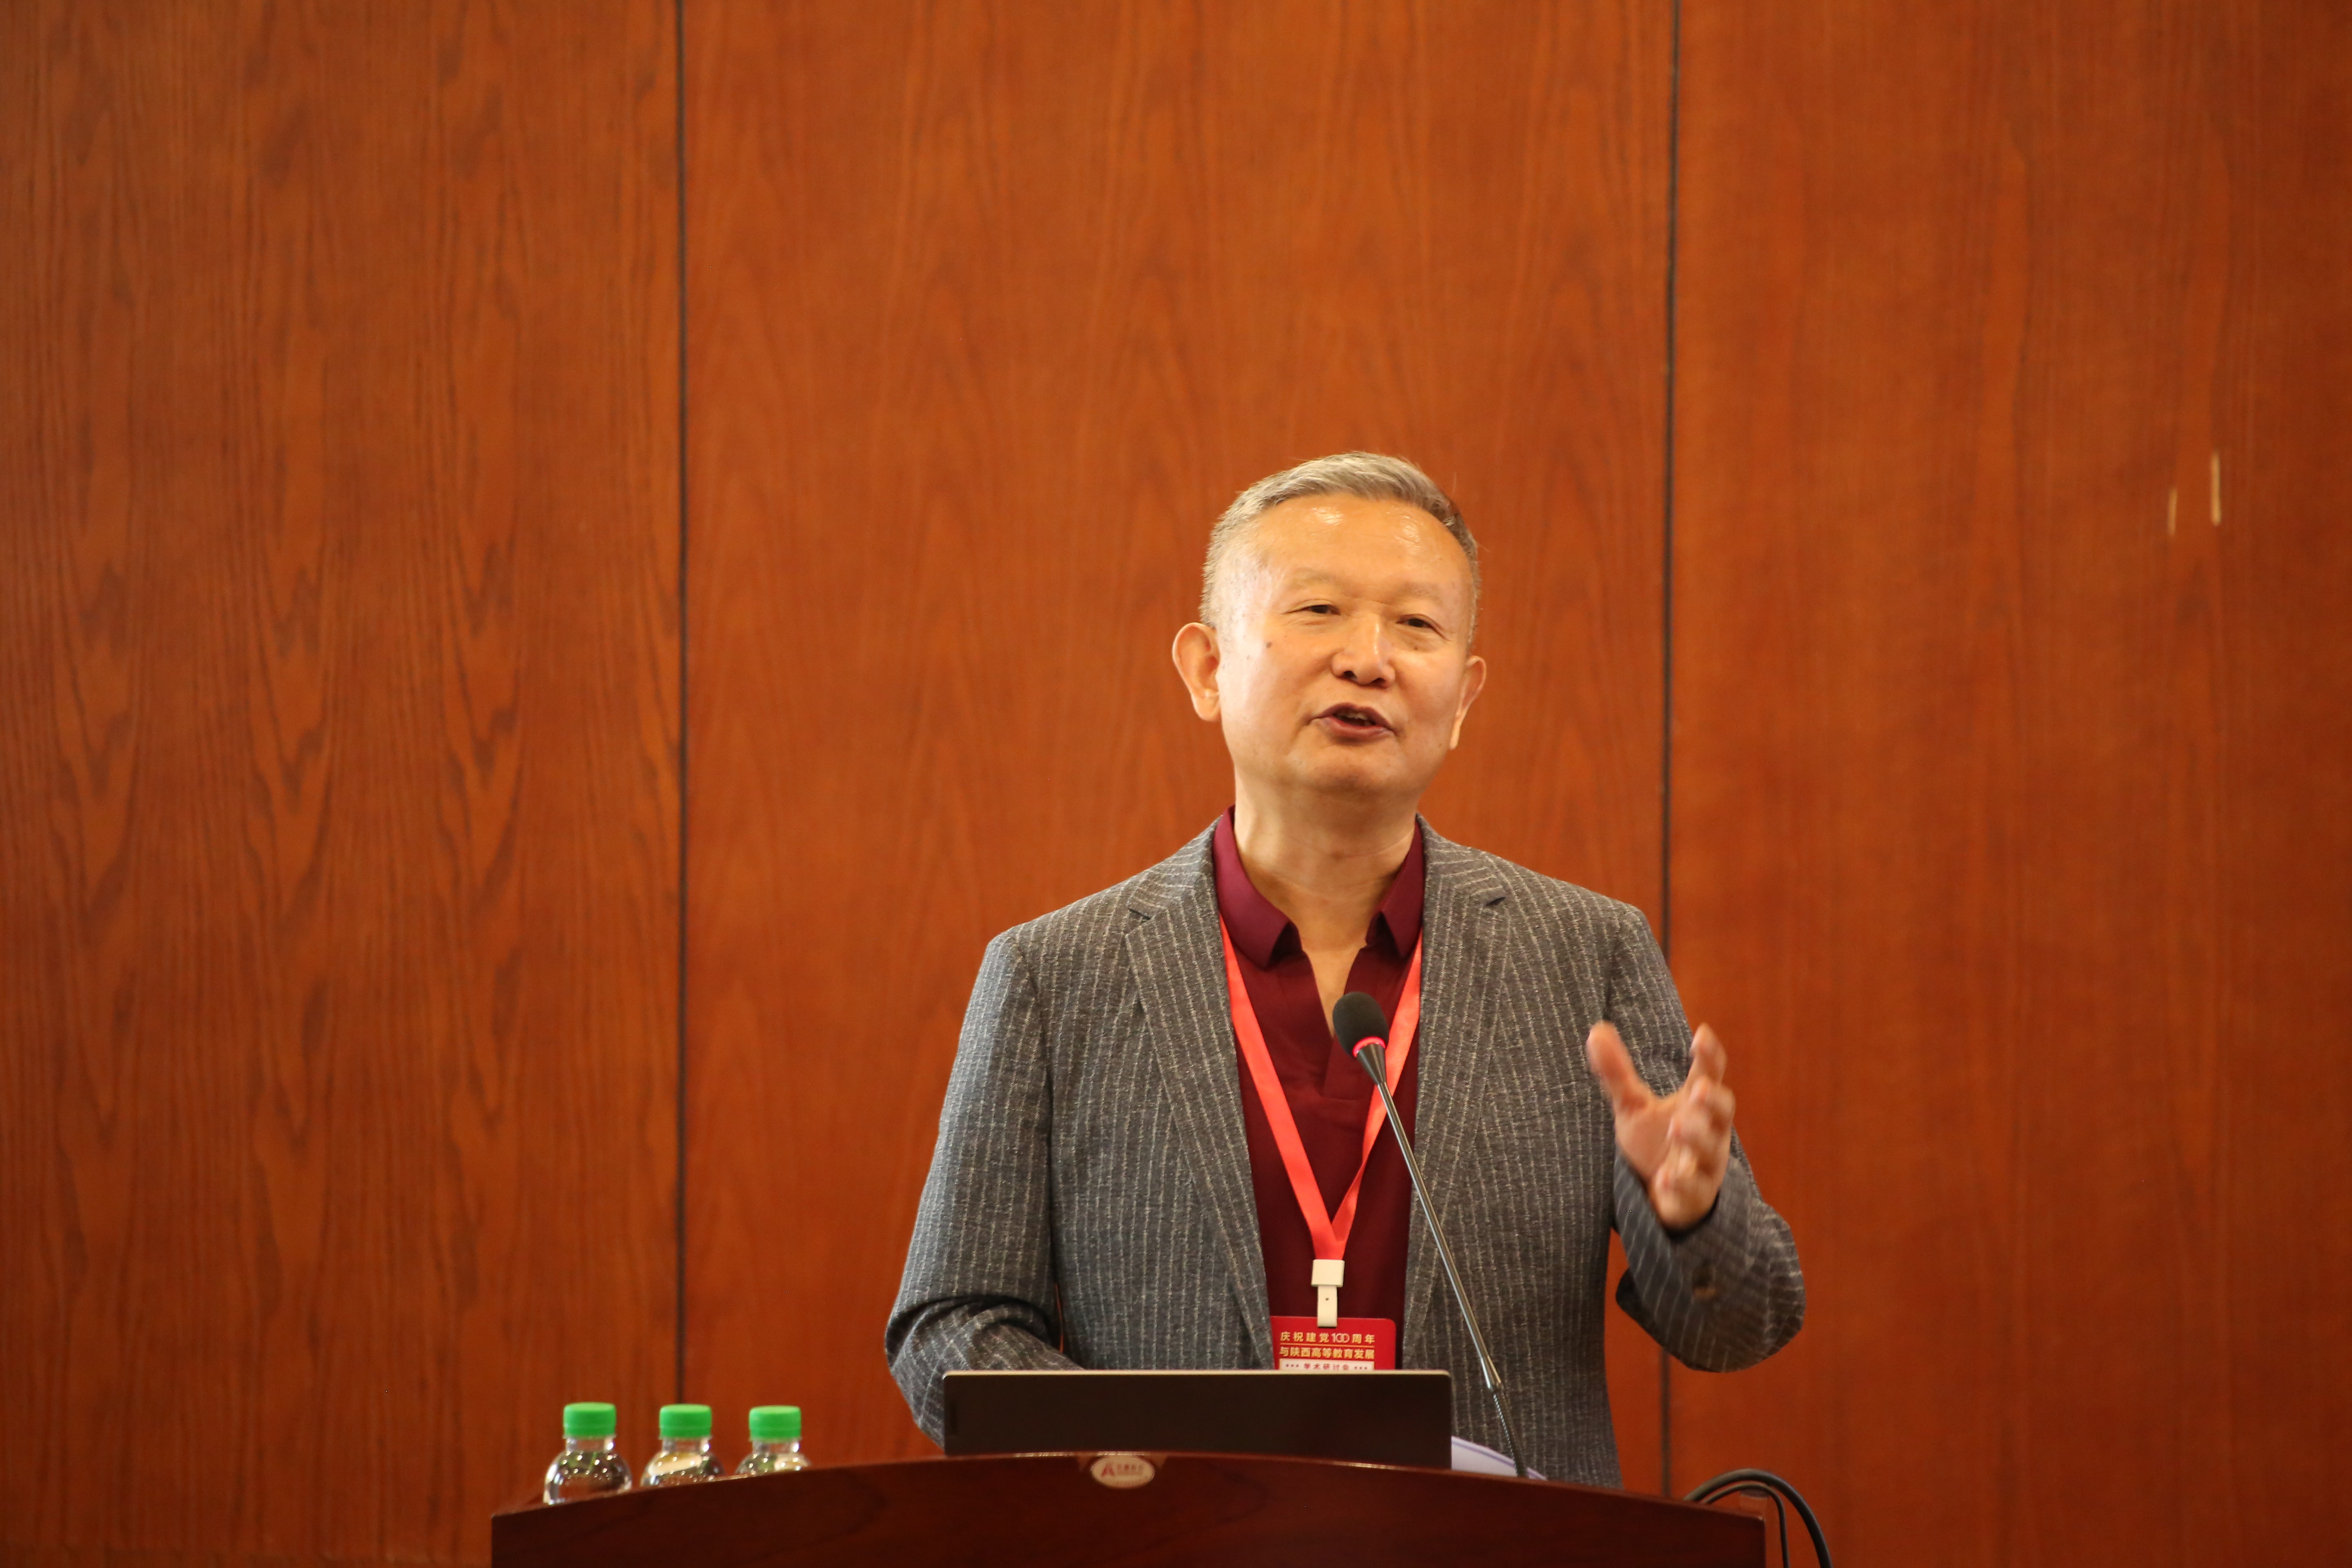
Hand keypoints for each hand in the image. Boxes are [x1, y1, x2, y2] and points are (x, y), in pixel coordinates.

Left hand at [1584, 1020, 1734, 1230]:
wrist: (1664, 1194)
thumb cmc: (1655, 1141)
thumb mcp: (1634, 1106)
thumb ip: (1618, 1073)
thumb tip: (1596, 1030)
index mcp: (1697, 1104)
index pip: (1710, 1075)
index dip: (1710, 1055)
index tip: (1702, 1034)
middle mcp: (1709, 1131)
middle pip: (1721, 1112)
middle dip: (1712, 1101)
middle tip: (1697, 1090)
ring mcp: (1704, 1165)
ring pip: (1710, 1151)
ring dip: (1696, 1138)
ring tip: (1677, 1127)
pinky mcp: (1693, 1196)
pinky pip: (1693, 1190)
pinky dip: (1680, 1184)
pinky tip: (1665, 1178)